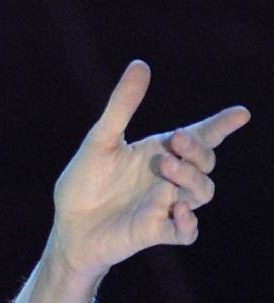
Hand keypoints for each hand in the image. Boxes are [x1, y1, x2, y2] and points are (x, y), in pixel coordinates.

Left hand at [51, 60, 249, 278]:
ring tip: (166, 167)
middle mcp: (168, 178)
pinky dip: (188, 222)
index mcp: (160, 152)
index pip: (201, 136)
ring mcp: (164, 206)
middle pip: (207, 162)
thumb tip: (140, 64)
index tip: (241, 114)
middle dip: (198, 150)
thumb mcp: (100, 141)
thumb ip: (121, 107)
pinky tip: (176, 209)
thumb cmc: (83, 184)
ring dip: (192, 178)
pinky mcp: (154, 232)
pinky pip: (186, 232)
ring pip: (203, 192)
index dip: (222, 125)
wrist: (67, 228)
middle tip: (175, 142)